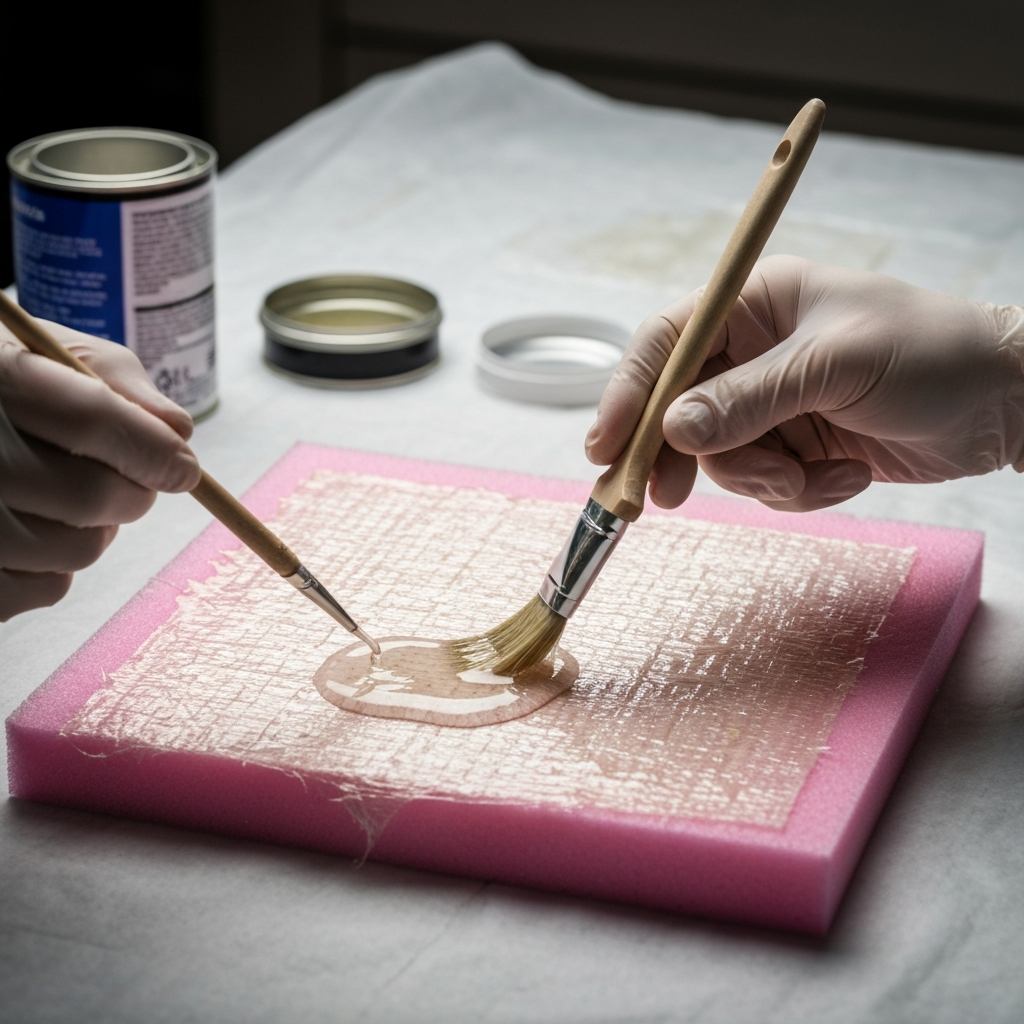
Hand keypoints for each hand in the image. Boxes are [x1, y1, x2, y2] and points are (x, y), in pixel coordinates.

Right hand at [0, 319, 201, 618]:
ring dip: (98, 530)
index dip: (153, 448)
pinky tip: (32, 529)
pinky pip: (46, 589)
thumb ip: (112, 376)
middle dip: (133, 492)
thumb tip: (176, 430)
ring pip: (77, 551)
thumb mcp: (40, 348)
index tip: (183, 466)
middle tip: (129, 480)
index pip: (91, 420)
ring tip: (67, 498)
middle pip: (91, 495)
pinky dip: (57, 568)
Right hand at [586, 255, 1023, 511]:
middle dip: (682, 456)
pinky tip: (845, 477)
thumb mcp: (835, 367)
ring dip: (761, 478)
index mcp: (755, 305)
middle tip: (664, 499)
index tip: (606, 445)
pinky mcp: (795, 447)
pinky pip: (763, 483)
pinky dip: (798, 492)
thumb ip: (749, 399)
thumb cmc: (930, 355)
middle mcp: (753, 353)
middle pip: (679, 411)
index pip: (668, 343)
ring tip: (809, 477)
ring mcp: (772, 404)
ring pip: (721, 458)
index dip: (629, 392)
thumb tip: (672, 429)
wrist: (1004, 405)